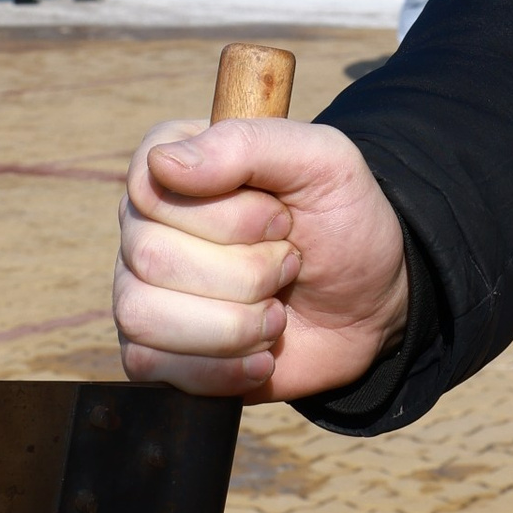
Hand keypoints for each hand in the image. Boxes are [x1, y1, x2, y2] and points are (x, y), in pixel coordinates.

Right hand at [115, 113, 408, 400]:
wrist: (371, 307)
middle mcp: (145, 225)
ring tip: (275, 315)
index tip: (281, 219)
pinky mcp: (152, 351)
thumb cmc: (342, 222)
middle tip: (288, 265)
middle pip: (151, 257)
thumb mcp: (322, 160)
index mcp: (173, 164)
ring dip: (233, 325)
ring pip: (141, 315)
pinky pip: (149, 366)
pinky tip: (259, 357)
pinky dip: (220, 369)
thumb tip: (164, 163)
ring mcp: (141, 289)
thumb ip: (248, 143)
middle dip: (246, 273)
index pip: (152, 188)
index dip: (227, 216)